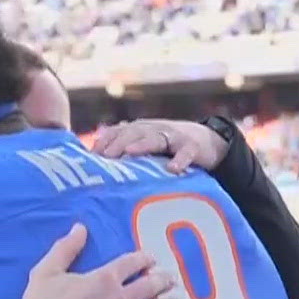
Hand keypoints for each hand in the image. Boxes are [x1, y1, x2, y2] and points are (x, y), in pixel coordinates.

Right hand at [18, 223, 180, 298]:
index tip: (151, 259)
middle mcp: (122, 298)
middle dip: (164, 280)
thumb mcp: (47, 270)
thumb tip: (80, 227)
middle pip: (151, 285)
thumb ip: (66, 248)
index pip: (133, 262)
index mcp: (105, 278)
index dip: (145, 259)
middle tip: (172, 280)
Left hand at [91, 119, 228, 173]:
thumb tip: (95, 158)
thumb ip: (125, 148)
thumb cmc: (170, 148)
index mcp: (140, 130)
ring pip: (155, 138)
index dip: (104, 141)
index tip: (90, 155)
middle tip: (105, 156)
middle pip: (133, 132)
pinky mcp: (193, 147)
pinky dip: (180, 160)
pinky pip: (185, 153)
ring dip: (142, 144)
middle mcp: (154, 130)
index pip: (118, 132)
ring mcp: (174, 137)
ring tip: (129, 152)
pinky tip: (172, 169)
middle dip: (118, 142)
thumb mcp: (146, 145)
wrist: (208, 140)